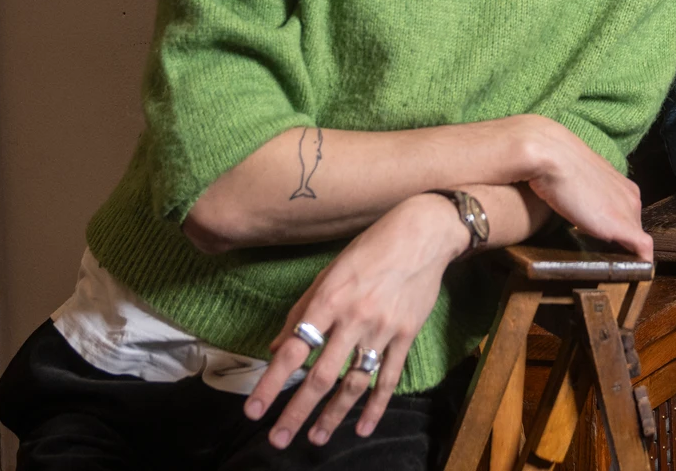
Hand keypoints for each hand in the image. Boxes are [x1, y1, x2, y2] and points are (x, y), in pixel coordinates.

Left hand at [244, 194, 464, 448]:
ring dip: (333, 414)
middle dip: (297, 411)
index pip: (294, 350)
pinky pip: (389, 377)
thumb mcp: (328, 273)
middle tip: (278, 440)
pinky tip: (362, 427)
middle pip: (321, 376)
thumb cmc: (369, 250)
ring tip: (316, 439)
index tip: (253, 411)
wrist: (422, 235)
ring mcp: (383, 329)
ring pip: (355, 382)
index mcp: (329, 300)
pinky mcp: (407, 335)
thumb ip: (302, 312)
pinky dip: (376, 405)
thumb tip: (277, 350)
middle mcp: (354, 318)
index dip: (271, 383)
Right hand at [515, 116, 651, 260]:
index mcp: (622, 186)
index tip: (605, 245)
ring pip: (637, 241)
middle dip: (621, 244)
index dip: (616, 231)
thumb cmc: (557, 165)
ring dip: (627, 254)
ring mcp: (630, 212)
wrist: (552, 156)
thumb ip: (583, 196)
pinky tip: (635, 274)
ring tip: (613, 267)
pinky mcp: (624, 227)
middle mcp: (631, 197)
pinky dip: (641, 264)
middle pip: (632, 228)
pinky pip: (643, 250)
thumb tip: (574, 206)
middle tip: (605, 258)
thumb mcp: (575, 182)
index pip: (626, 215)